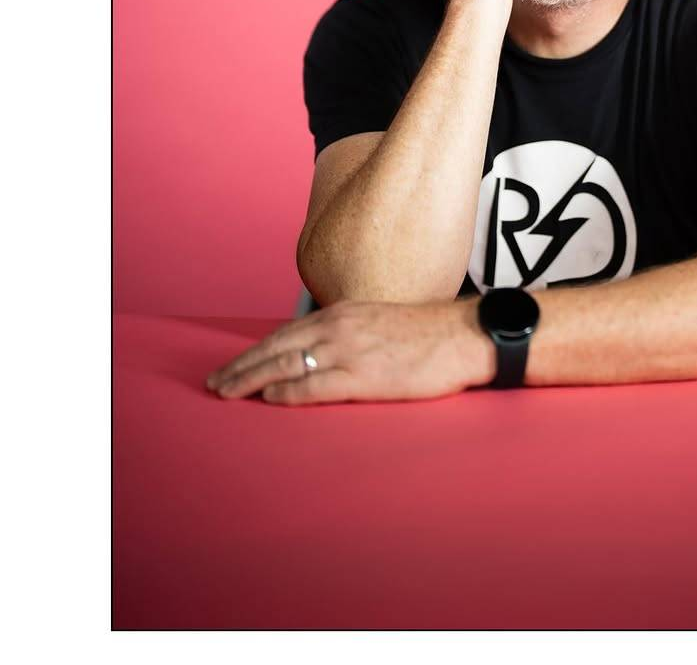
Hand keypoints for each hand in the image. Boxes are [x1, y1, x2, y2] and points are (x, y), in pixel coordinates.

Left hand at [205, 299, 494, 404]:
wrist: (464, 335)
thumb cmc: (429, 334)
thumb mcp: (380, 323)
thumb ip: (350, 334)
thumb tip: (327, 354)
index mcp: (343, 314)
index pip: (286, 332)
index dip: (255, 351)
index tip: (233, 365)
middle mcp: (340, 327)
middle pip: (277, 347)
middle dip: (242, 365)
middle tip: (214, 383)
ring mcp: (350, 351)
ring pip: (286, 364)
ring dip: (252, 379)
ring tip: (228, 392)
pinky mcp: (364, 376)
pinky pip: (315, 384)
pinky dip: (287, 392)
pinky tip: (268, 399)